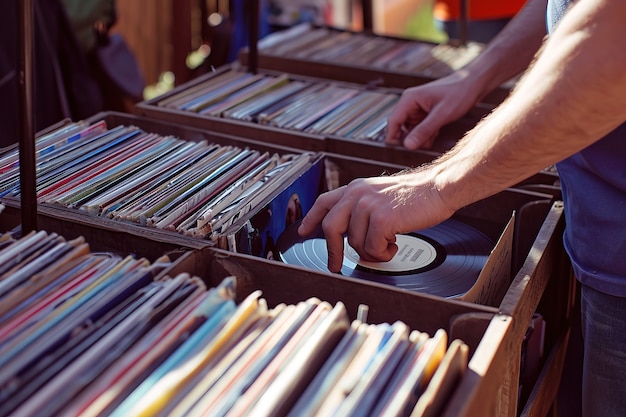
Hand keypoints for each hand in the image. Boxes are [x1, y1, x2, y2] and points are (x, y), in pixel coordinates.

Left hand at [297, 172, 454, 272]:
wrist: (438, 188)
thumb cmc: (415, 195)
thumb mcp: (380, 194)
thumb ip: (362, 207)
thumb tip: (349, 232)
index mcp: (356, 188)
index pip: (324, 202)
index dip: (311, 218)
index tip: (303, 231)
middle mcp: (357, 195)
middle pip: (330, 227)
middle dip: (332, 251)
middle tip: (336, 265)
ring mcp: (368, 206)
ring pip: (355, 243)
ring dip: (370, 252)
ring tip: (386, 244)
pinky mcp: (382, 219)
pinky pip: (372, 249)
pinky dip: (383, 254)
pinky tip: (393, 244)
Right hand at [385, 71, 483, 149]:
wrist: (474, 83)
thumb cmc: (459, 94)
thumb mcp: (441, 115)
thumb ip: (424, 130)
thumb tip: (407, 146)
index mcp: (409, 99)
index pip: (393, 122)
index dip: (394, 138)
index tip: (401, 151)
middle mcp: (410, 103)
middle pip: (401, 127)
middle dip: (410, 138)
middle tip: (424, 143)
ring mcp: (418, 108)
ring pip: (411, 129)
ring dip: (419, 137)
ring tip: (433, 136)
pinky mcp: (426, 112)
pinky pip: (420, 128)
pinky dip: (426, 133)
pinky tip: (436, 133)